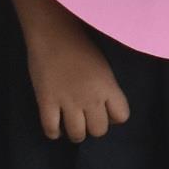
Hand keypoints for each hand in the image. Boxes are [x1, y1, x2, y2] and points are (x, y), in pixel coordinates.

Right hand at [24, 16, 130, 141]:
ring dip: (75, 133)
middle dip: (93, 127)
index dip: (114, 117)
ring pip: (77, 135)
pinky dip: (54, 132)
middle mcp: (91, 98)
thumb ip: (105, 87)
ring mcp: (68, 102)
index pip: (122, 116)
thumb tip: (102, 105)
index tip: (105, 110)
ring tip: (70, 125)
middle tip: (85, 118)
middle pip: (99, 130)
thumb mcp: (103, 66)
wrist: (53, 32)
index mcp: (108, 86)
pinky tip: (55, 125)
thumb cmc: (80, 44)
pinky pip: (51, 130)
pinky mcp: (46, 102)